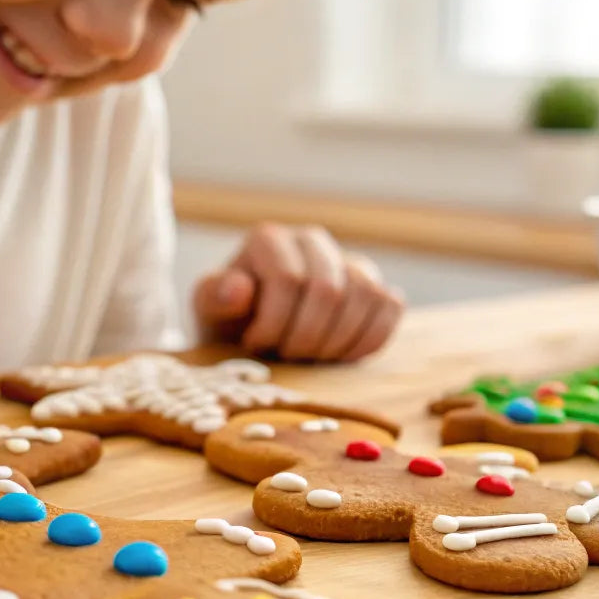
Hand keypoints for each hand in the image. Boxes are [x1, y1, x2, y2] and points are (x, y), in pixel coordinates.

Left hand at [192, 223, 402, 362]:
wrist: (255, 335)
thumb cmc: (229, 320)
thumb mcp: (209, 310)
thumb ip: (215, 297)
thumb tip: (239, 287)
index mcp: (269, 239)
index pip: (288, 279)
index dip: (275, 322)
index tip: (255, 344)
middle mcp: (312, 240)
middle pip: (330, 289)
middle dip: (306, 336)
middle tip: (285, 357)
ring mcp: (348, 261)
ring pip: (366, 295)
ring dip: (338, 341)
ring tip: (309, 359)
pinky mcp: (375, 287)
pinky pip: (390, 307)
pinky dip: (369, 339)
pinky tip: (340, 356)